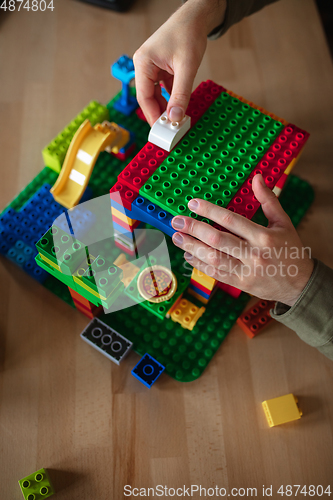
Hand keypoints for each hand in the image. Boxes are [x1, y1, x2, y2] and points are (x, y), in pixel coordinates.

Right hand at [133, 0, 226, 125]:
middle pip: (148, 97)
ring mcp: (151, 67)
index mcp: (143, 62)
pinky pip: (163, 89)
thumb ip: (180, 94)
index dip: (152, 115)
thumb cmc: (188, 34)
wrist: (196, 17)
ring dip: (166, 107)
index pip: (144, 96)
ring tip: (175, 120)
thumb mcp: (187, 67)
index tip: (160, 131)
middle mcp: (143, 65)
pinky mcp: (160, 69)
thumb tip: (175, 117)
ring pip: (155, 94)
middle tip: (169, 129)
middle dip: (159, 113)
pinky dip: (171, 98)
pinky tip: (178, 107)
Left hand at [171, 174, 313, 305]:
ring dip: (191, 247)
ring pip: (213, 258)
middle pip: (217, 239)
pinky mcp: (240, 284)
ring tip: (177, 237)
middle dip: (194, 229)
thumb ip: (268, 200)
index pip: (231, 220)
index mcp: (264, 237)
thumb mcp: (284, 222)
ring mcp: (245, 271)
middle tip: (177, 221)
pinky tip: (188, 255)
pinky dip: (199, 264)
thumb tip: (257, 178)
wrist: (300, 283)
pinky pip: (216, 273)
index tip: (193, 203)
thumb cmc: (291, 249)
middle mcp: (253, 254)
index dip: (209, 211)